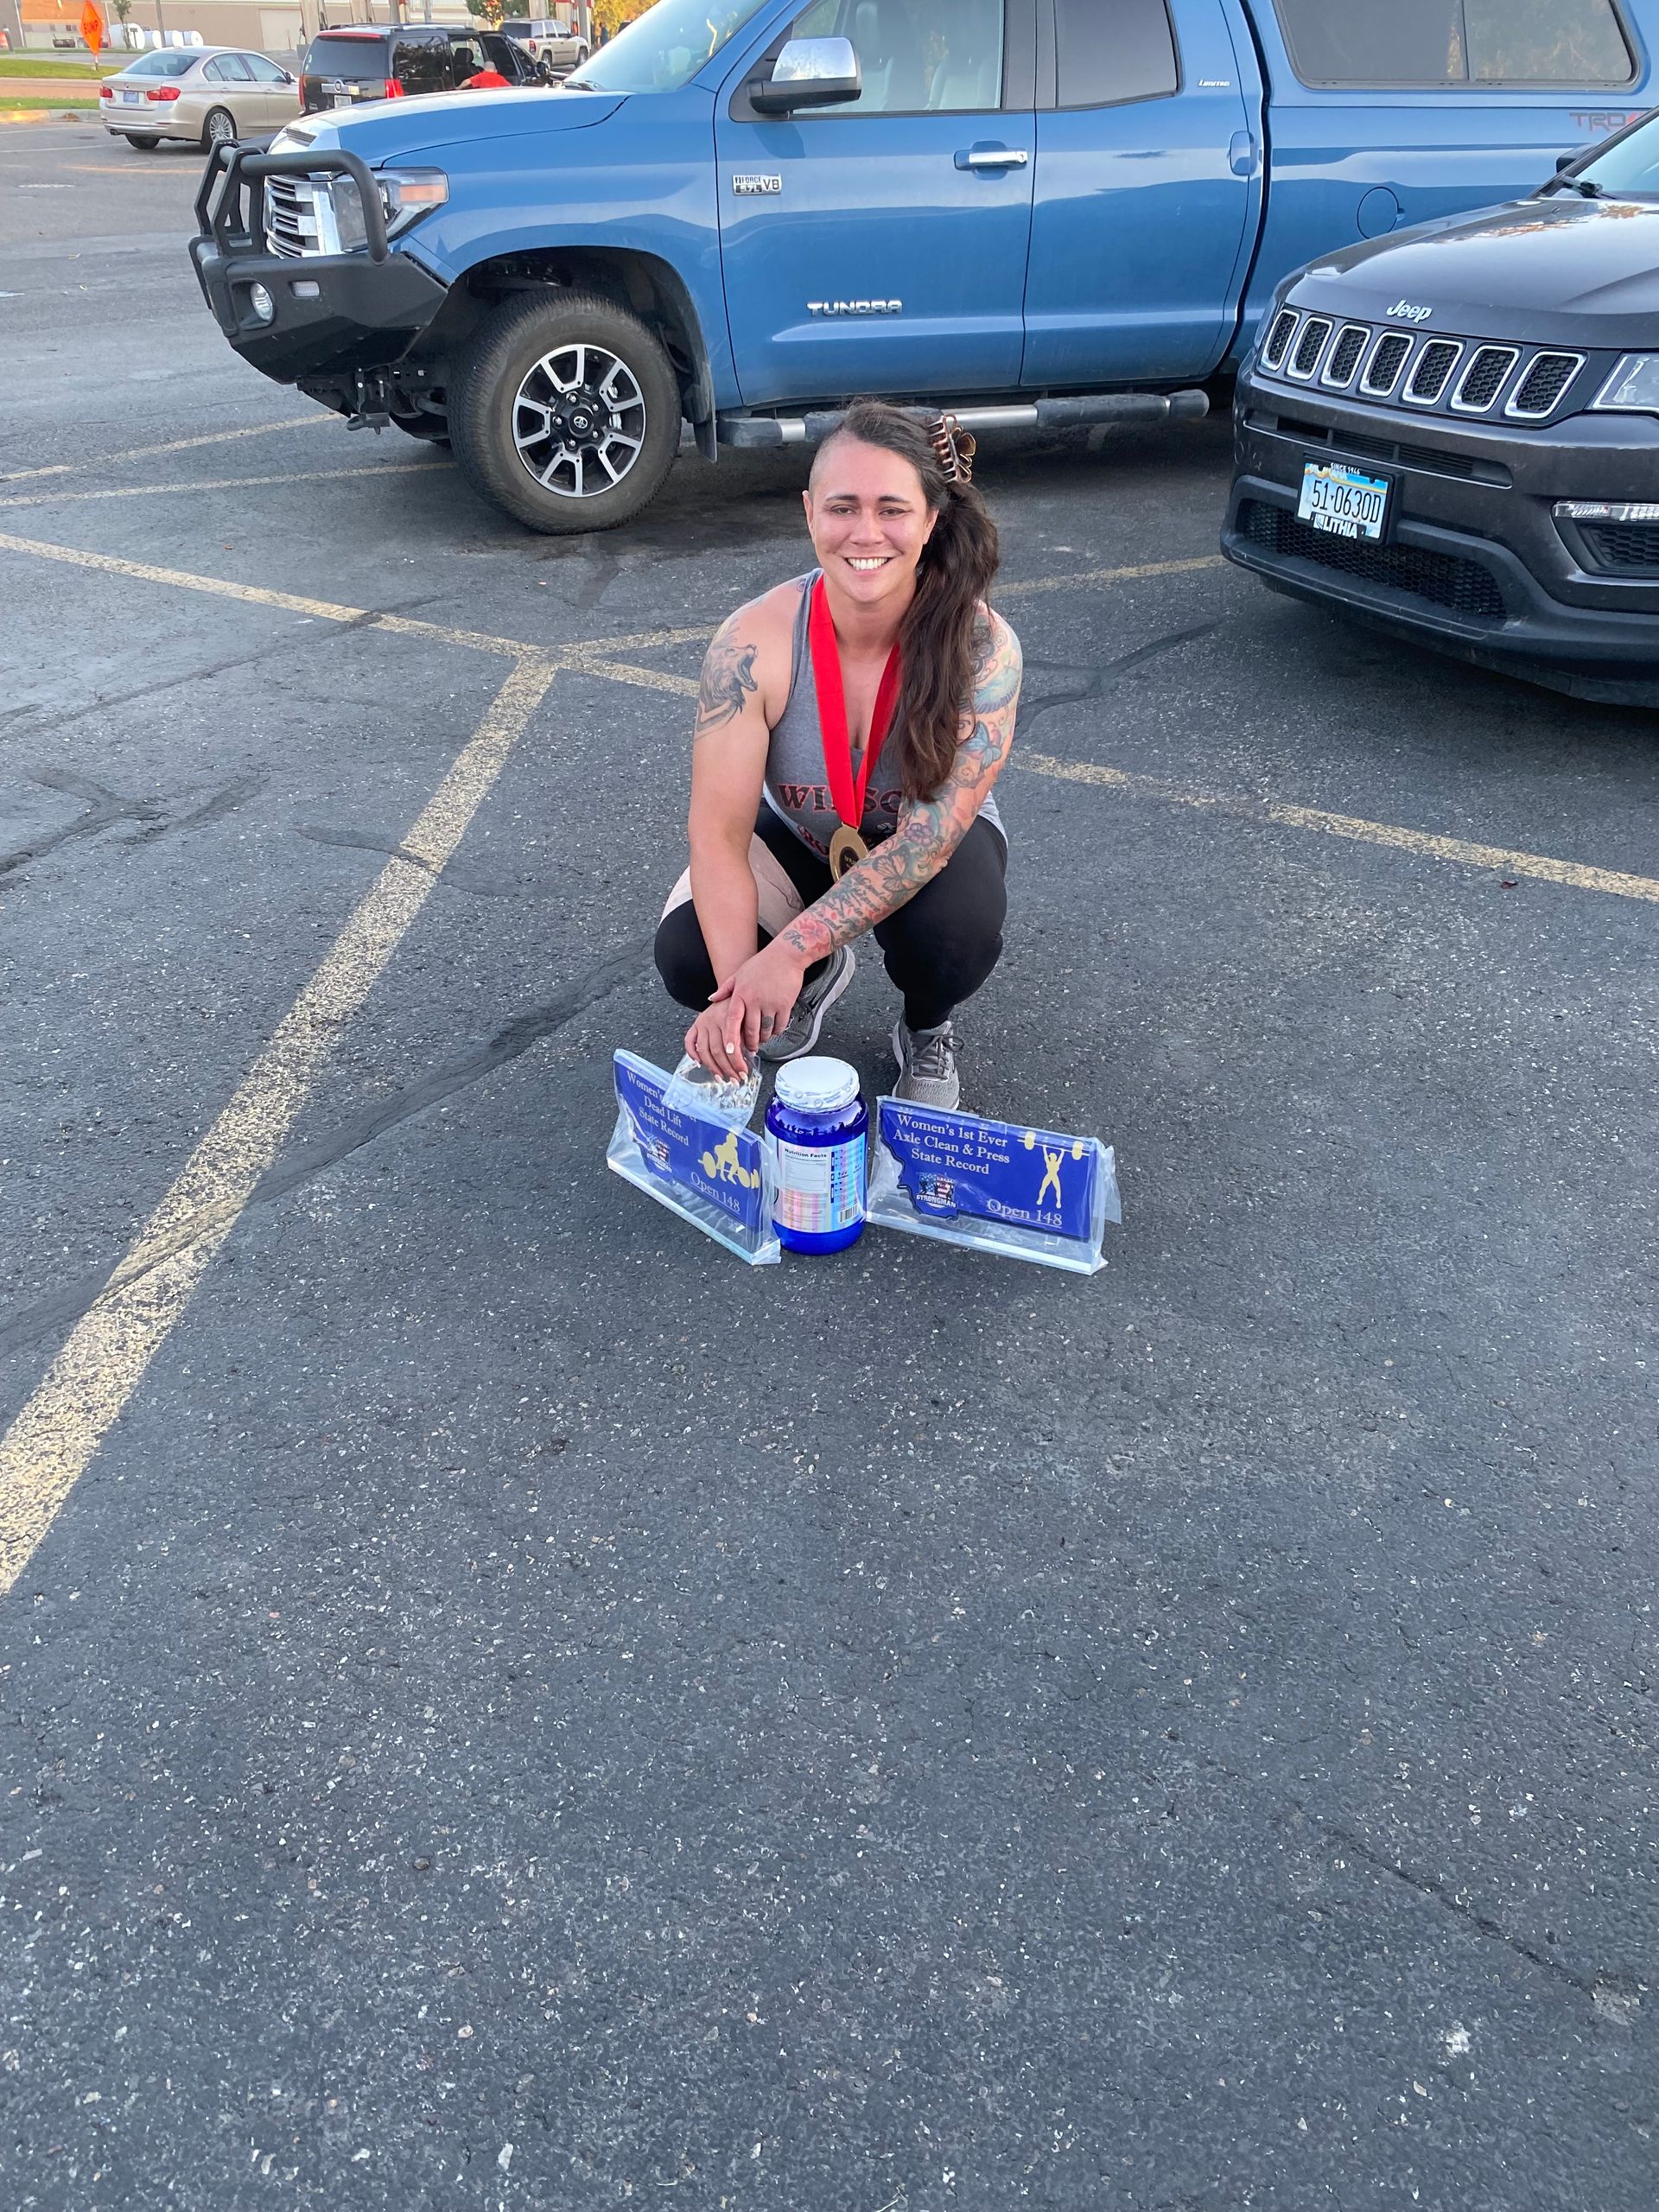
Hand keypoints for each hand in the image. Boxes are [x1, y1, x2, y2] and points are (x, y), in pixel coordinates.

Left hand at [683, 942, 806, 1078]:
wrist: (786, 955)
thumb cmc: (763, 963)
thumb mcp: (739, 974)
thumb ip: (725, 989)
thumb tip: (712, 999)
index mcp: (741, 993)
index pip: (733, 1020)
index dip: (731, 1038)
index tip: (729, 1051)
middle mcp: (754, 1000)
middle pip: (751, 1031)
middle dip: (750, 1044)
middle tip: (750, 1050)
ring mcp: (770, 1003)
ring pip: (765, 1031)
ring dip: (763, 1039)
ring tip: (762, 1039)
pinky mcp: (785, 1005)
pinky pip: (780, 1026)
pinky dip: (776, 1031)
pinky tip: (774, 1030)